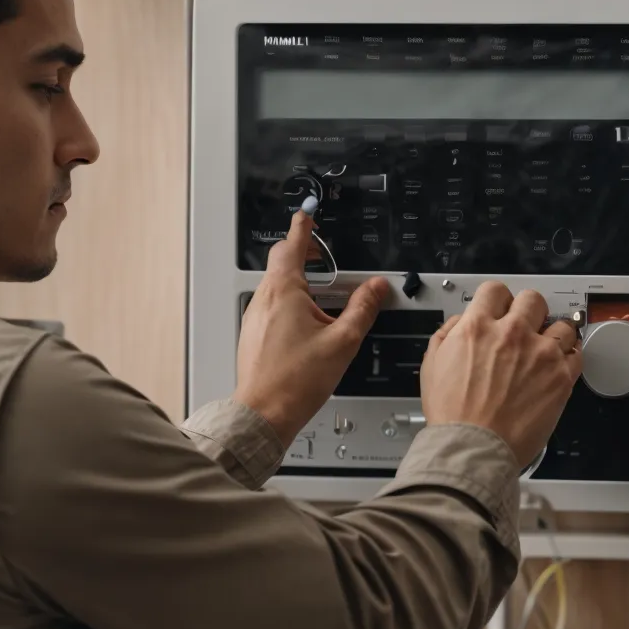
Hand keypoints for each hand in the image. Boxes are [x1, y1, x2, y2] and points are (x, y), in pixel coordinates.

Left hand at [234, 209, 390, 441]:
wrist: (263, 414)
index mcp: (284, 292)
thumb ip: (362, 309)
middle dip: (301, 252)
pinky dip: (289, 301)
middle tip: (318, 251)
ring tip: (320, 291)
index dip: (302, 226)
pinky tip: (306, 321)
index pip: (290, 245)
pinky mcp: (253, 335)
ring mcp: (254, 318)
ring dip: (297, 280)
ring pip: (276, 286)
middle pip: (281, 262)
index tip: (308, 214)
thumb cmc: (295, 382)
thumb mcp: (342, 341)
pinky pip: (271, 306)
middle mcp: (264, 300)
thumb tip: (376, 288)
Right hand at [421, 283, 582, 467]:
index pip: (496, 290)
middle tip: (526, 328)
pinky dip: (569, 358)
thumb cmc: (453, 416)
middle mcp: (512, 334)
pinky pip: (576, 354)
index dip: (499, 300)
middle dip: (529, 311)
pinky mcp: (561, 377)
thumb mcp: (432, 366)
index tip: (502, 310)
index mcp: (478, 327)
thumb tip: (460, 322)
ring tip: (546, 350)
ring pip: (562, 325)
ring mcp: (541, 354)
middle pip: (533, 300)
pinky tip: (558, 367)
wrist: (474, 448)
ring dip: (554, 335)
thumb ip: (446, 335)